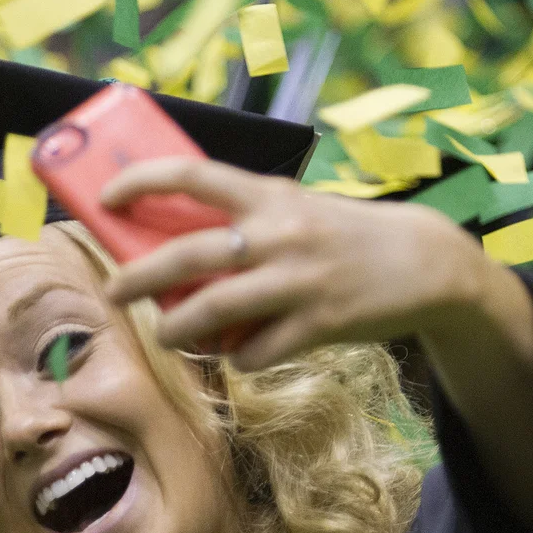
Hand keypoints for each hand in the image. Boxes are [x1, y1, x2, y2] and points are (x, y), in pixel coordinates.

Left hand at [101, 158, 500, 372]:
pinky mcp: (319, 323)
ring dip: (176, 329)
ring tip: (165, 334)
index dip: (140, 181)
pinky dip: (237, 358)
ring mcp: (299, 280)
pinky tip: (239, 354)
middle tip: (112, 293)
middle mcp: (280, 233)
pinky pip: (256, 352)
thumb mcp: (297, 208)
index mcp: (269, 196)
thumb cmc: (346, 235)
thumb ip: (246, 221)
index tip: (105, 198)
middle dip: (137, 277)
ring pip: (213, 310)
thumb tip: (176, 252)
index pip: (191, 174)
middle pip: (187, 255)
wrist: (426, 262)